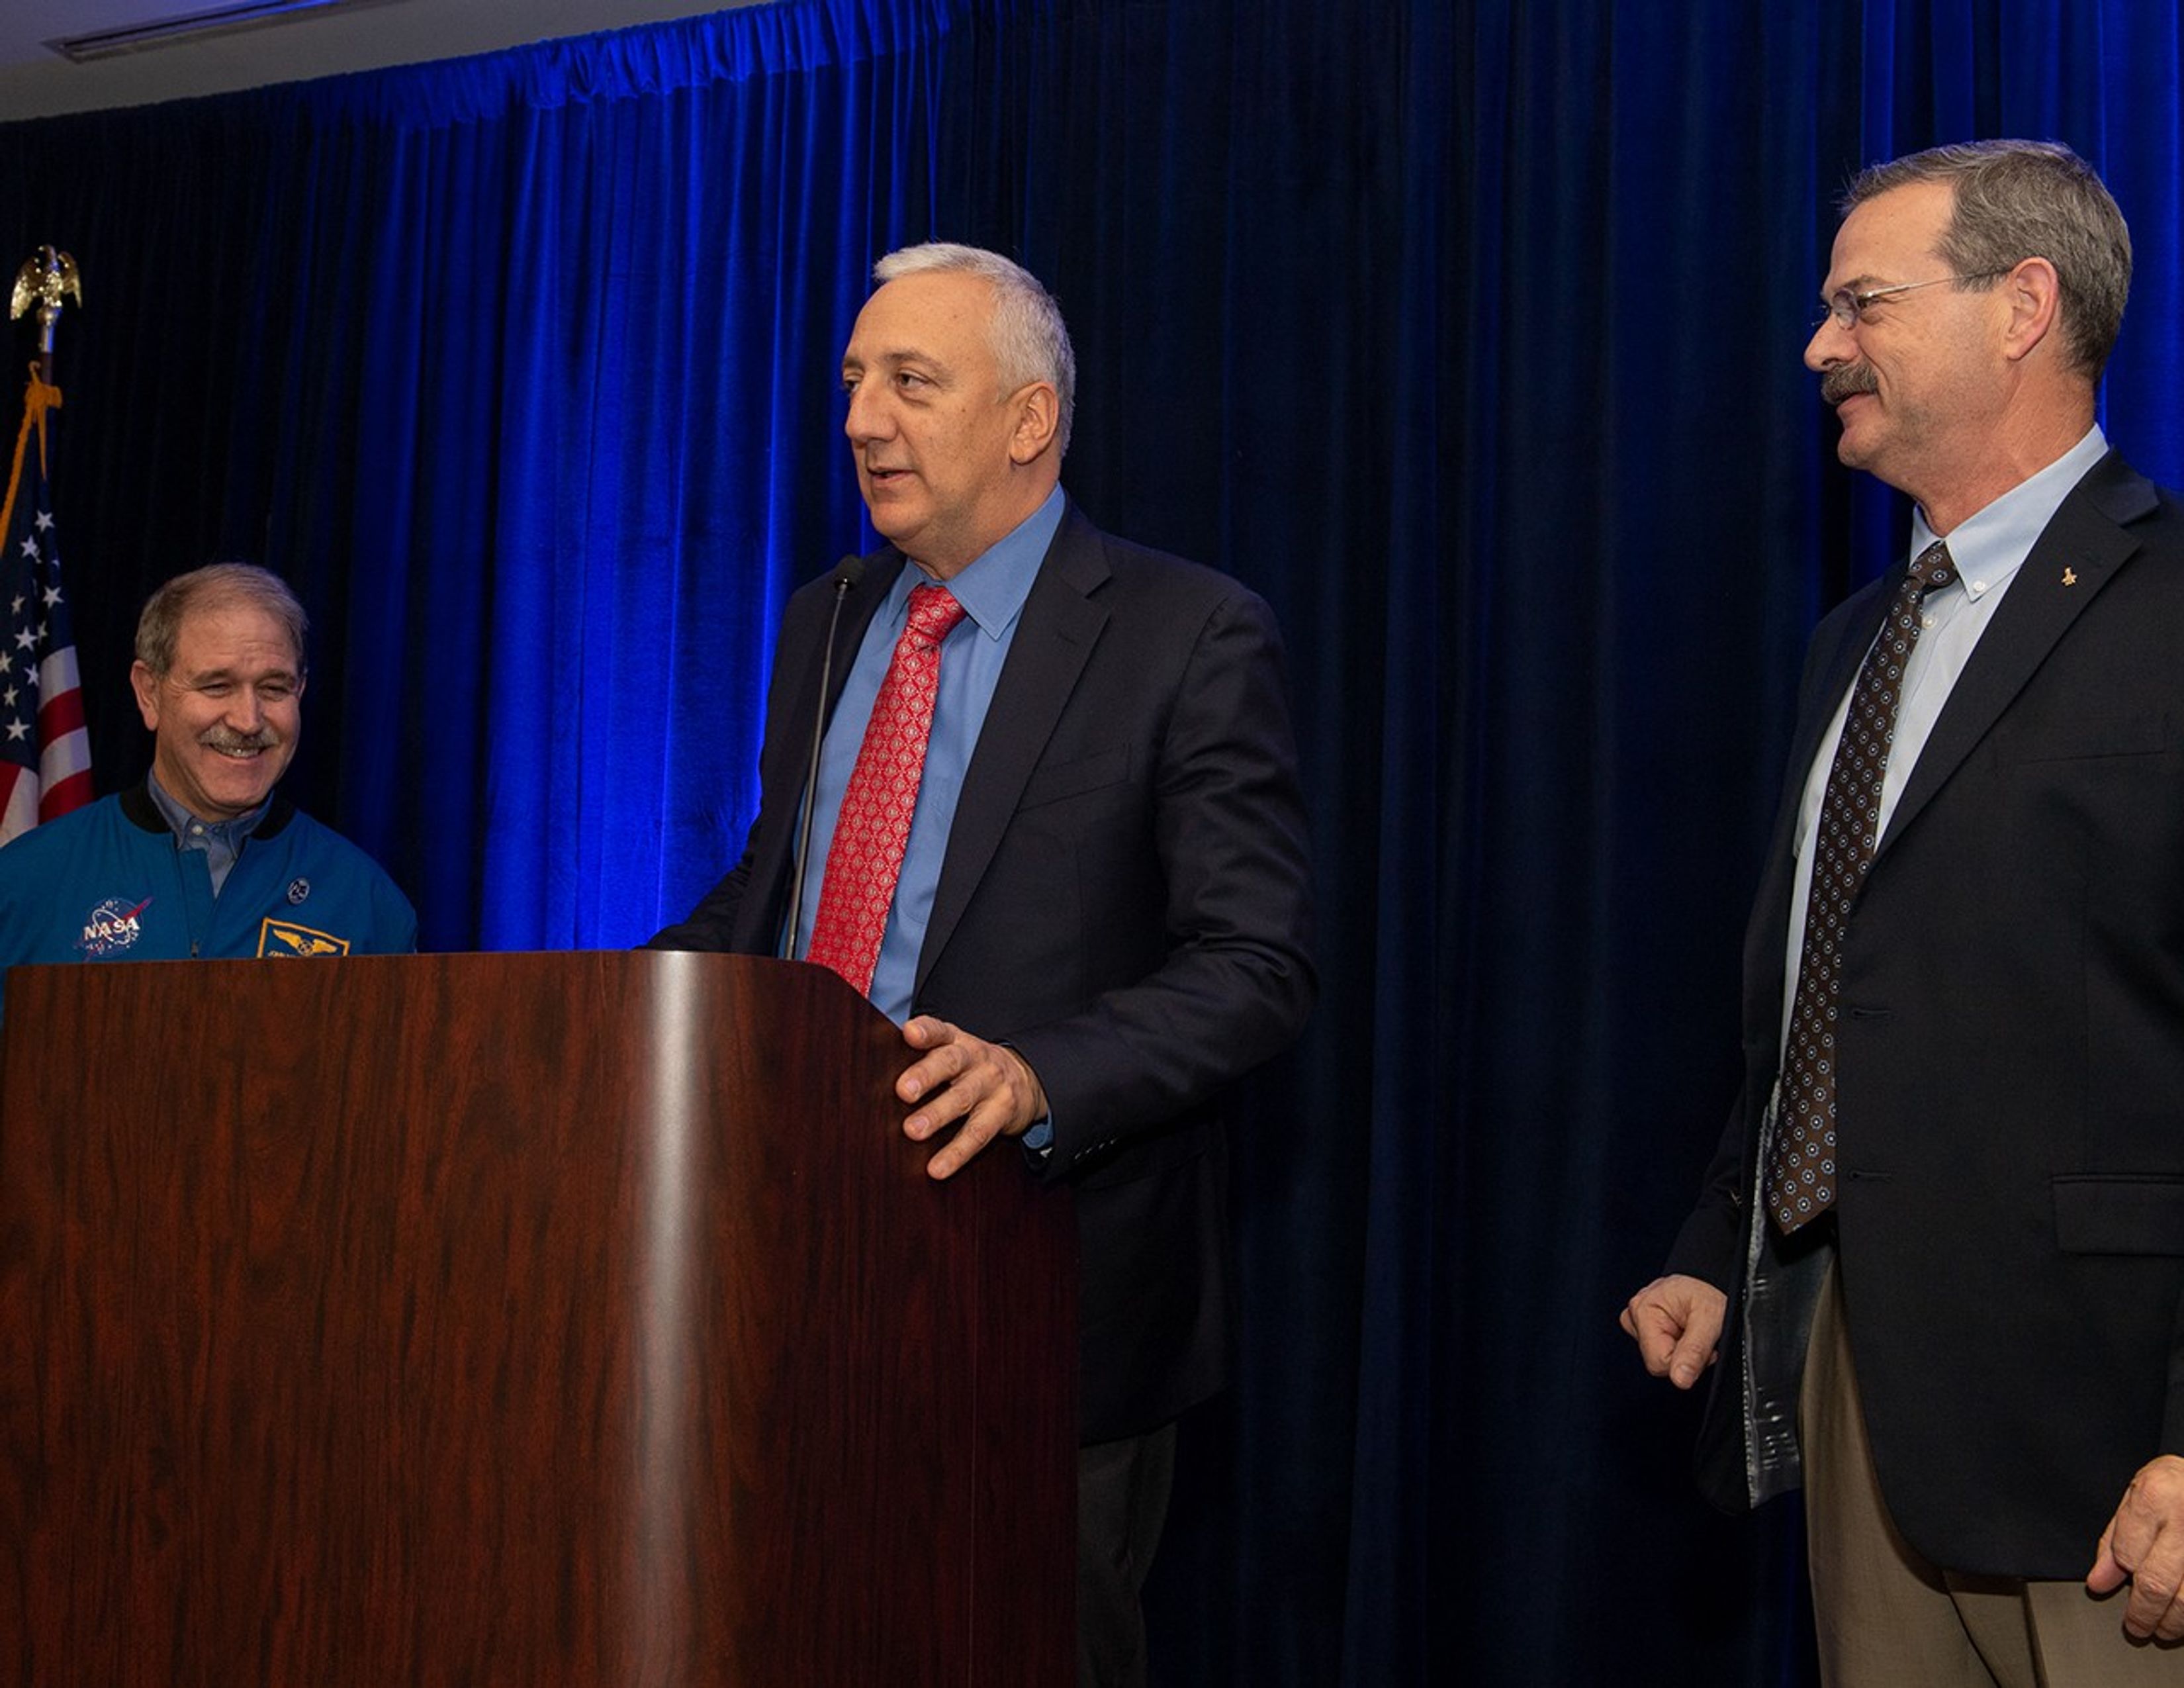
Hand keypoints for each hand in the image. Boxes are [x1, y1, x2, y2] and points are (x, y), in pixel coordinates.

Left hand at [895, 1016, 1047, 1180]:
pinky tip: (937, 1169)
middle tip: (903, 1090)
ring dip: (937, 1115)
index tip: (909, 1033)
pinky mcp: (1002, 1113)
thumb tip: (871, 1074)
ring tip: (913, 1131)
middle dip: (927, 1075)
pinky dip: (956, 1153)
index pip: (940, 1031)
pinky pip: (978, 1134)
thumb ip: (922, 1056)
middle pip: (950, 1062)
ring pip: (963, 1099)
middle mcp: (975, 1058)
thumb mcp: (953, 1052)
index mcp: (956, 1041)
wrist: (1025, 1079)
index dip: (926, 1031)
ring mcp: (991, 1085)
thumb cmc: (971, 1068)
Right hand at [1619, 1274, 1726, 1389]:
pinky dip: (1674, 1345)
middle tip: (1697, 1335)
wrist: (1707, 1281)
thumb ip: (1695, 1350)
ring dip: (1679, 1350)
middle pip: (1656, 1362)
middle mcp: (1634, 1313)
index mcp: (1643, 1308)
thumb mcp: (1711, 1318)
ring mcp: (1636, 1321)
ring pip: (1657, 1358)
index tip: (1702, 1346)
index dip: (1686, 1361)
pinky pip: (1658, 1351)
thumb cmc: (1707, 1293)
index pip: (1659, 1362)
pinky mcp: (1641, 1327)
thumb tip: (1680, 1379)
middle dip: (1682, 1355)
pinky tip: (1682, 1331)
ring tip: (1690, 1329)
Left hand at [2088, 1454, 2183, 1638]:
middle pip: (2158, 1583)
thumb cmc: (2173, 1484)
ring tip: (2164, 1629)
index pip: (2128, 1552)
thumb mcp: (2136, 1497)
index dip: (2124, 1573)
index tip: (2122, 1582)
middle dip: (2144, 1613)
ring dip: (2174, 1622)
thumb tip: (2098, 1583)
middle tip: (2137, 1627)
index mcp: (2155, 1497)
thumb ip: (2115, 1540)